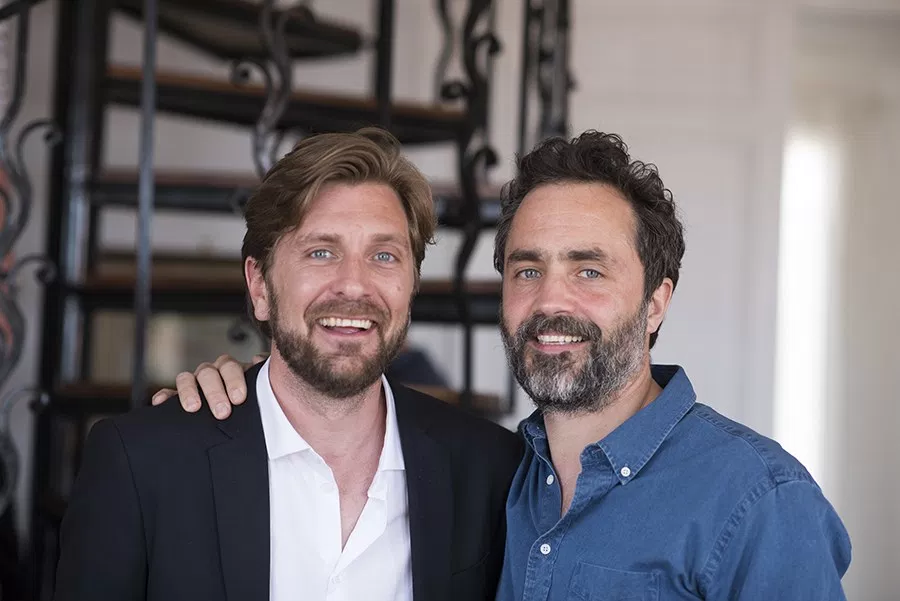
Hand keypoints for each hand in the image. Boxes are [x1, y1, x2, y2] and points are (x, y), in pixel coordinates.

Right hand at [150, 353, 267, 418]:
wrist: (243, 424)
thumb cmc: (252, 403)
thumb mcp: (261, 388)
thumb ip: (262, 373)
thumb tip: (258, 359)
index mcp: (230, 369)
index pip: (229, 367)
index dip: (234, 380)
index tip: (239, 398)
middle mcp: (210, 373)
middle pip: (208, 373)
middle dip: (215, 392)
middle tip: (222, 412)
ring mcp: (193, 384)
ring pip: (186, 378)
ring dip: (189, 392)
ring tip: (194, 407)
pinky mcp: (177, 397)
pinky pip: (167, 393)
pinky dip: (164, 396)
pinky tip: (160, 403)